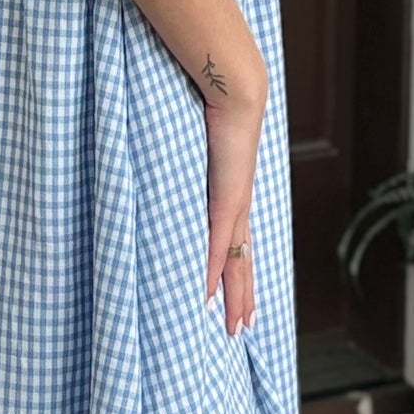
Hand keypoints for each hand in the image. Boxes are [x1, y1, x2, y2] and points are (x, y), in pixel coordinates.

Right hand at [201, 77, 265, 339]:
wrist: (233, 85)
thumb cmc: (211, 104)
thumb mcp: (192, 141)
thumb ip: (182, 159)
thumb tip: (171, 156)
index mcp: (232, 191)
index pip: (236, 240)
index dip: (237, 270)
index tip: (238, 296)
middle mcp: (237, 202)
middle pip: (242, 260)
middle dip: (243, 296)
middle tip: (242, 329)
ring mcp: (233, 202)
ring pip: (236, 261)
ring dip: (234, 295)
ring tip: (235, 327)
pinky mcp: (224, 197)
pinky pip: (217, 243)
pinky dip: (210, 272)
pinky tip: (206, 296)